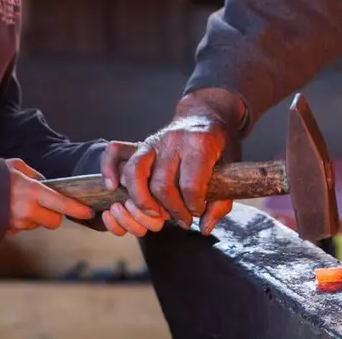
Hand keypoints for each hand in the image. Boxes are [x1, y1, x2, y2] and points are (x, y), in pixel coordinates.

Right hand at [5, 158, 92, 235]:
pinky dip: (21, 222)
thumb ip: (34, 174)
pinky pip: (21, 228)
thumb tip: (46, 183)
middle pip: (54, 222)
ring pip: (37, 225)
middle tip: (47, 205)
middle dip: (54, 216)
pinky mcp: (6, 231)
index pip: (61, 204)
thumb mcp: (15, 166)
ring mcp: (16, 223)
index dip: (77, 209)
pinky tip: (9, 210)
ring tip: (19, 203)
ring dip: (35, 218)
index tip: (89, 212)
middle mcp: (26, 210)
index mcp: (32, 191)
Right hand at [102, 88, 243, 235]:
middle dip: (172, 210)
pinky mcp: (141, 143)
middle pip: (162, 186)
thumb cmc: (219, 144)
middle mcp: (174, 141)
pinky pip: (116, 154)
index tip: (198, 211)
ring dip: (142, 201)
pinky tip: (114, 188)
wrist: (205, 115)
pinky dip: (109, 170)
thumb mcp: (231, 166)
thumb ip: (222, 199)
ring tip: (156, 214)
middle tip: (182, 219)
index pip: (191, 185)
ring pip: (136, 174)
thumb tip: (205, 226)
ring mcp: (154, 141)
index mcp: (200, 144)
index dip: (194, 206)